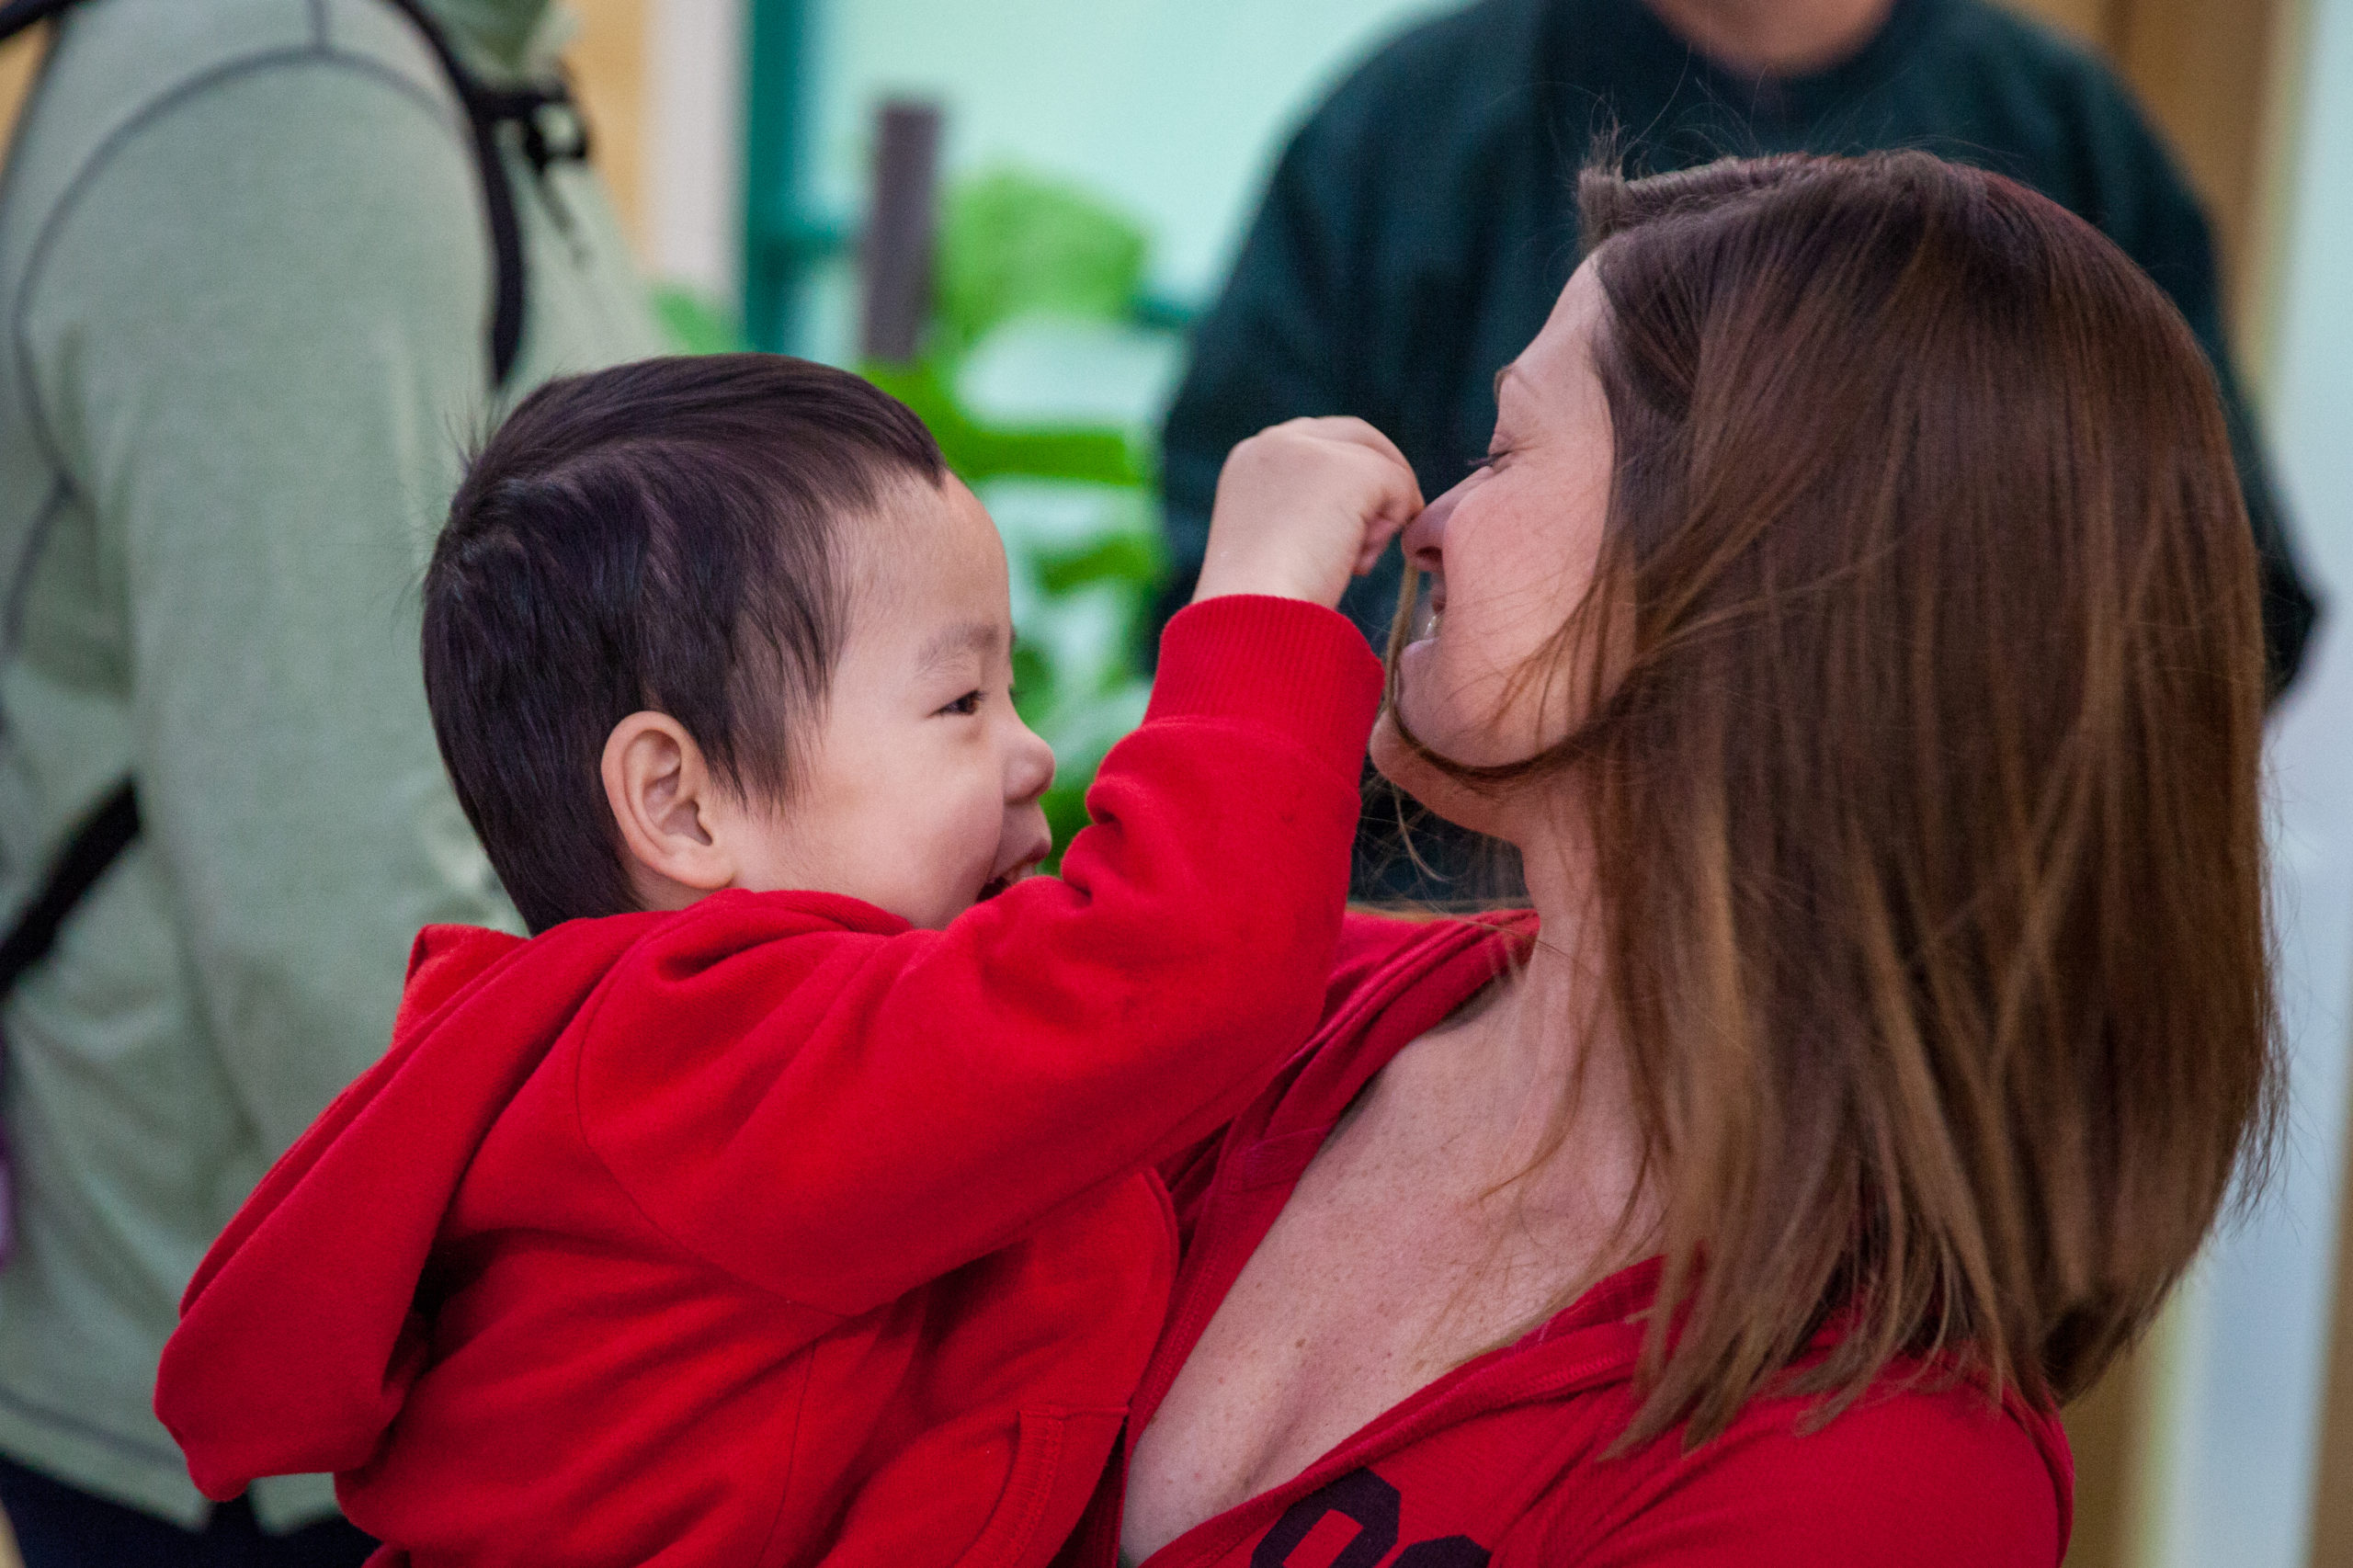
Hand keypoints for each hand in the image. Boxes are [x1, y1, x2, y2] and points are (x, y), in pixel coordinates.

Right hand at [1193, 417, 1423, 608]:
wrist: (1251, 613)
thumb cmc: (1261, 599)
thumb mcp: (1271, 539)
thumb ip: (1301, 508)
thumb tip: (1354, 510)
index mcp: (1251, 458)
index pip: (1320, 441)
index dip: (1351, 476)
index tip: (1360, 520)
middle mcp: (1276, 441)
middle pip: (1357, 439)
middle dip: (1379, 483)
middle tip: (1382, 534)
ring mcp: (1312, 450)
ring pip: (1381, 465)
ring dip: (1381, 515)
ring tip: (1352, 564)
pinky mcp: (1349, 470)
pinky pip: (1399, 485)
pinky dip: (1393, 524)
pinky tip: (1361, 562)